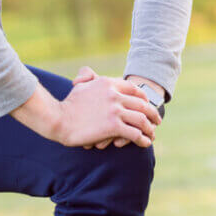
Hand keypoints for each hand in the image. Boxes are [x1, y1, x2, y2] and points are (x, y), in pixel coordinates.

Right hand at [10, 66, 160, 148]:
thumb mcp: (79, 85)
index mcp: (108, 84)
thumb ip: (87, 76)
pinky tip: (144, 143)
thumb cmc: (67, 105)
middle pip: (141, 104)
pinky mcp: (113, 126)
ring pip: (141, 119)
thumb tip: (89, 73)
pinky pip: (135, 133)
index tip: (146, 105)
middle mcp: (114, 95)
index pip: (133, 89)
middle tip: (156, 120)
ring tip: (152, 134)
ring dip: (150, 128)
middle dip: (152, 113)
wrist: (58, 119)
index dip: (143, 98)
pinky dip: (143, 139)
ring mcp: (115, 111)